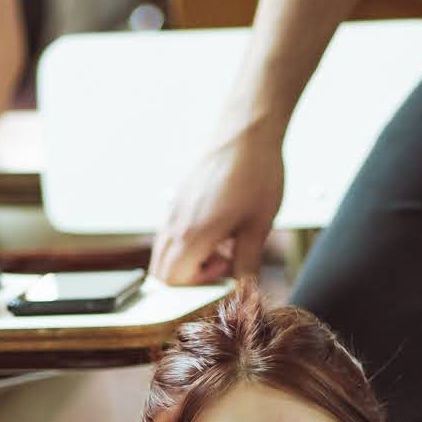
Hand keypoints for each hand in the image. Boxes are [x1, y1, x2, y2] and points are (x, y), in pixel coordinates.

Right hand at [150, 131, 285, 285]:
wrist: (247, 132)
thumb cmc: (256, 175)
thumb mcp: (258, 225)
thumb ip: (247, 262)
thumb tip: (245, 289)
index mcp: (194, 234)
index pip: (175, 281)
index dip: (198, 286)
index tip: (225, 268)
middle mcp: (175, 223)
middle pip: (163, 272)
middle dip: (189, 279)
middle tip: (222, 262)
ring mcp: (173, 210)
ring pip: (163, 253)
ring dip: (187, 261)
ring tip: (220, 247)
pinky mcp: (177, 200)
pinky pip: (169, 234)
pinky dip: (185, 244)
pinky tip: (215, 231)